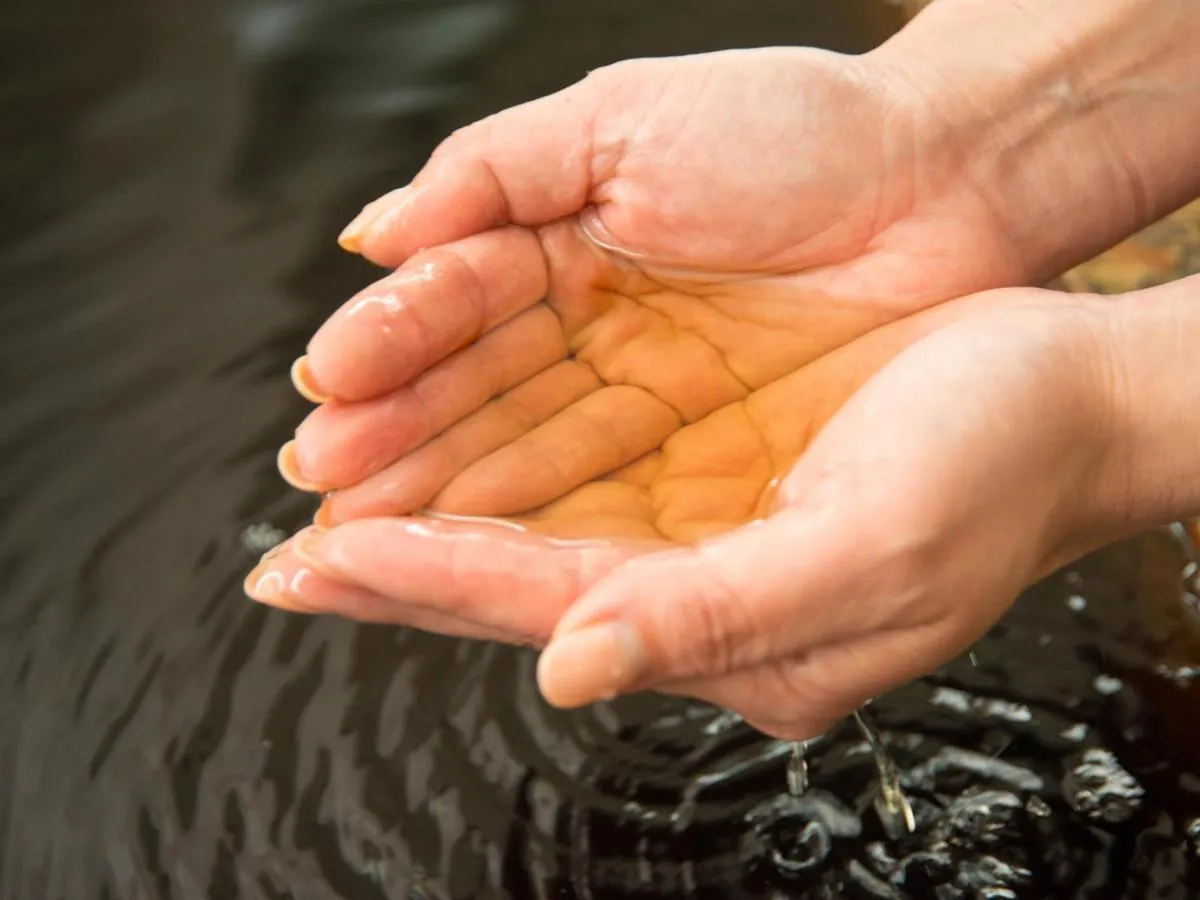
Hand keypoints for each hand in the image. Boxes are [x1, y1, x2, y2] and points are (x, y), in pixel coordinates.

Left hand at [248, 286, 1129, 738]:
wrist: (1064, 395)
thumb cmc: (995, 468)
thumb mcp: (870, 550)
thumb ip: (719, 616)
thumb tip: (571, 667)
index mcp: (744, 637)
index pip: (550, 609)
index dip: (433, 580)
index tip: (324, 557)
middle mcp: (712, 604)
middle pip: (527, 594)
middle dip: (405, 574)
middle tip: (288, 561)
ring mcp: (714, 548)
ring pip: (544, 545)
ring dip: (441, 529)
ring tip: (337, 521)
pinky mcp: (723, 498)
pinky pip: (591, 497)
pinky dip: (510, 487)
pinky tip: (456, 480)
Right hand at [279, 47, 1042, 523]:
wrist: (943, 180)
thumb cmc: (796, 127)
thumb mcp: (627, 117)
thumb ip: (493, 169)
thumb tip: (375, 232)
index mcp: (558, 237)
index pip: (453, 300)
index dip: (391, 342)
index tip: (332, 382)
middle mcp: (588, 324)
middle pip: (472, 391)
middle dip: (395, 436)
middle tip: (324, 480)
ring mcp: (640, 394)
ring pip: (522, 450)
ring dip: (443, 492)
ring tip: (365, 530)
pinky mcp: (697, 453)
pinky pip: (600, 491)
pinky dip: (533, 518)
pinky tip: (469, 544)